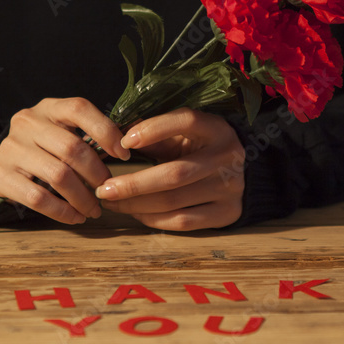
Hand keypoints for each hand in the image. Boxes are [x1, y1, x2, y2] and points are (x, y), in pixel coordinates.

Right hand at [0, 98, 129, 224]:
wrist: (4, 165)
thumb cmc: (46, 149)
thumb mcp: (64, 132)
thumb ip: (92, 135)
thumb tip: (131, 145)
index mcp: (48, 108)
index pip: (79, 109)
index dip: (106, 131)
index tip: (125, 155)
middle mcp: (26, 123)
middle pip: (72, 148)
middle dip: (97, 174)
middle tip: (108, 191)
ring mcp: (10, 149)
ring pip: (57, 175)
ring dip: (82, 198)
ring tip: (93, 210)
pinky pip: (38, 198)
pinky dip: (61, 211)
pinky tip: (74, 217)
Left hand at [94, 108, 244, 230]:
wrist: (240, 172)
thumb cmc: (199, 148)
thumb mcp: (182, 134)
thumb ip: (154, 134)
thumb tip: (112, 139)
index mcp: (217, 128)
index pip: (187, 121)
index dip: (154, 129)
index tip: (123, 142)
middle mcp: (228, 157)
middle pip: (175, 173)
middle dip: (133, 184)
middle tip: (103, 189)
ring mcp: (231, 187)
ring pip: (175, 201)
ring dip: (136, 204)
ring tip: (112, 202)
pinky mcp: (228, 212)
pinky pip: (183, 221)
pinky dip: (153, 219)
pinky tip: (135, 213)